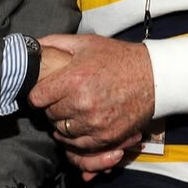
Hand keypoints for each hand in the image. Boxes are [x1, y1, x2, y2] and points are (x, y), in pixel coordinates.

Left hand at [30, 34, 153, 156]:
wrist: (153, 77)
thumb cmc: (119, 59)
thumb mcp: (86, 43)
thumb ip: (55, 43)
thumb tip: (33, 45)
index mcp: (74, 79)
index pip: (37, 97)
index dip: (38, 94)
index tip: (44, 92)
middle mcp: (82, 103)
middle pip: (49, 115)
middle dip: (53, 107)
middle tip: (62, 99)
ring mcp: (94, 123)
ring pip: (62, 131)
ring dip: (64, 122)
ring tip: (74, 110)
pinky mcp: (106, 137)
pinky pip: (79, 145)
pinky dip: (77, 137)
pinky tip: (81, 124)